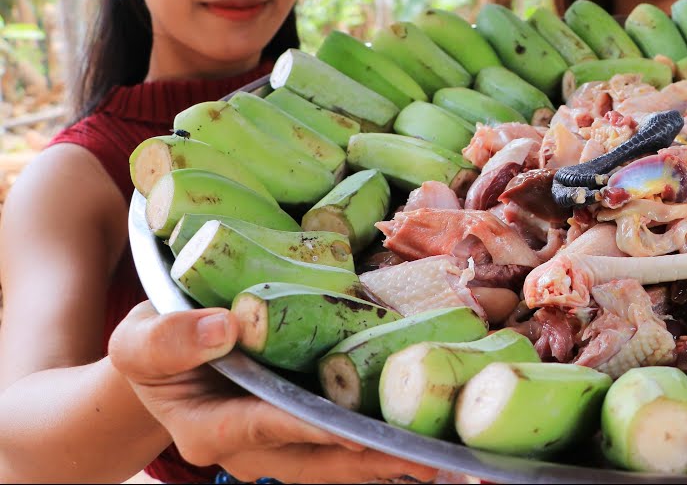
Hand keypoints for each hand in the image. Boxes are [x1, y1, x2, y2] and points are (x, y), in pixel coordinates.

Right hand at [109, 302, 438, 483]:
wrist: (163, 360)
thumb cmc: (154, 347)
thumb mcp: (140, 338)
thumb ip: (170, 337)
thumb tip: (226, 326)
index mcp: (211, 430)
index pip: (272, 427)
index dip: (316, 427)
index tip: (358, 427)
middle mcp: (251, 451)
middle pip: (319, 460)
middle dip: (372, 459)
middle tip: (428, 459)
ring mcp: (280, 449)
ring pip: (339, 463)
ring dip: (387, 460)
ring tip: (443, 461)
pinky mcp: (304, 436)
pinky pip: (346, 447)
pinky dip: (382, 444)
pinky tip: (426, 438)